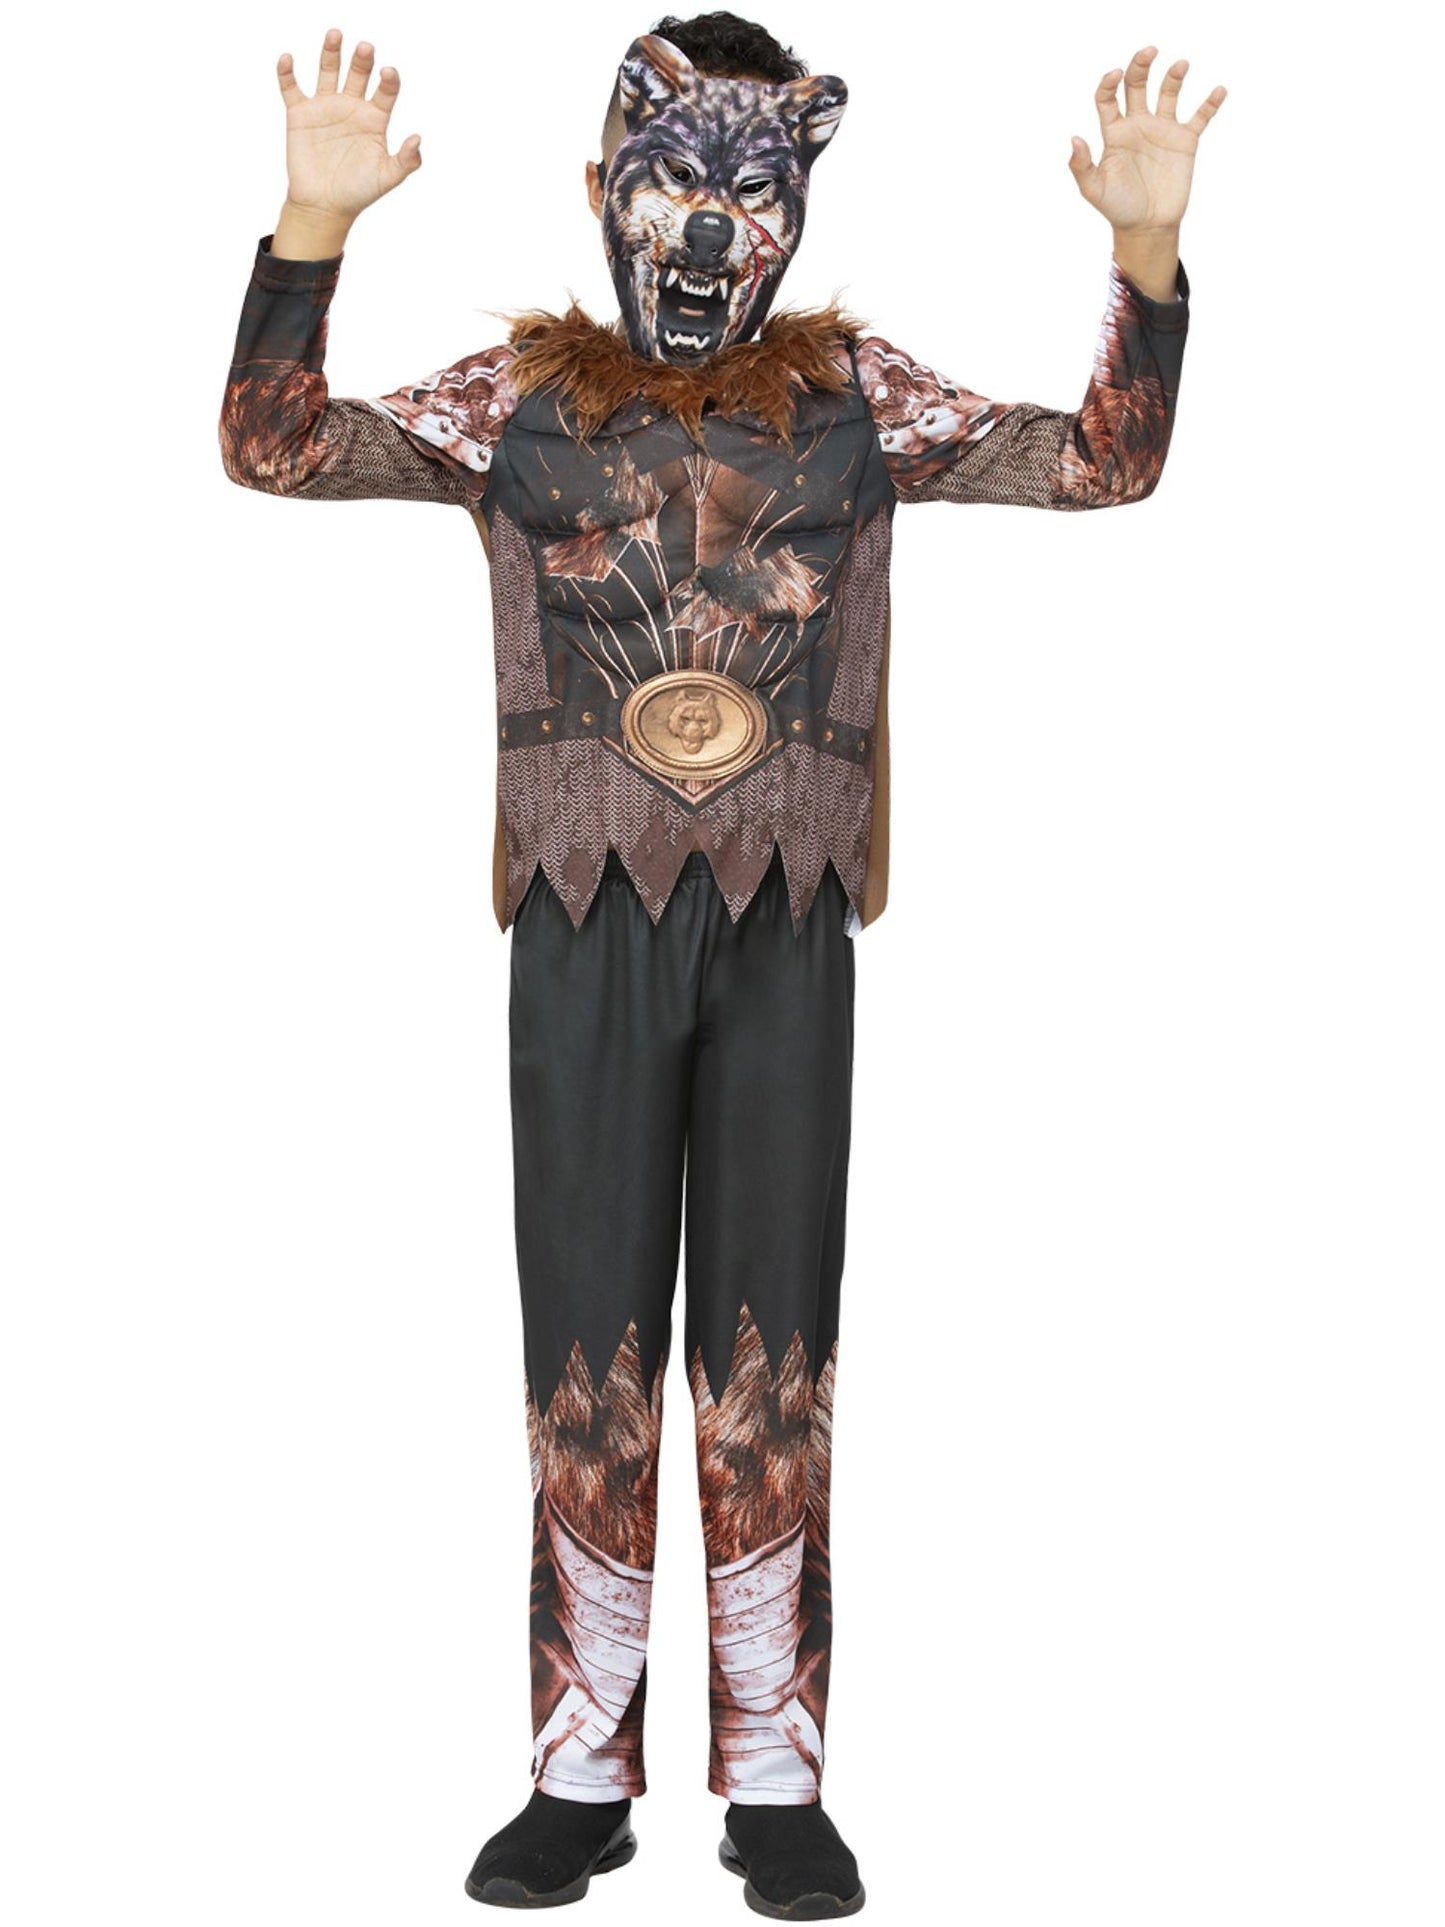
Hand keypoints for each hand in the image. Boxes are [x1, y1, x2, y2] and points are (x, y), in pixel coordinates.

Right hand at [275, 27, 422, 223]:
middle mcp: (351, 107)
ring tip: (336, 35)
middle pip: (358, 73)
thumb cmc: (358, 192)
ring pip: (328, 70)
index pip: (386, 91)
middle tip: (366, 48)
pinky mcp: (300, 114)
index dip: (389, 80)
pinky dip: (287, 73)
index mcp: (374, 118)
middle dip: (363, 60)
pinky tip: (288, 59)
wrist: (324, 206)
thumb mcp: (387, 178)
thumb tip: (418, 139)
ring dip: (331, 52)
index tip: (388, 73)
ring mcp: (325, 107)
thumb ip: (406, 160)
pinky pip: (291, 88)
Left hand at [1067, 46, 1225, 232]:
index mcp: (1115, 133)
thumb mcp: (1094, 190)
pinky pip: (1200, 117)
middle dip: (1140, 65)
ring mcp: (1162, 131)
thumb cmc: (1118, 208)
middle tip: (1149, 51)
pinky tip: (1219, 91)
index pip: (1108, 98)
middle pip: (1137, 84)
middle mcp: (1138, 125)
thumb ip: (1081, 166)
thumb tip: (1074, 139)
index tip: (1114, 74)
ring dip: (1174, 76)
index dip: (1108, 83)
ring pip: (1168, 92)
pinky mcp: (1185, 142)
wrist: (1147, 226)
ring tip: (1180, 65)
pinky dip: (1211, 103)